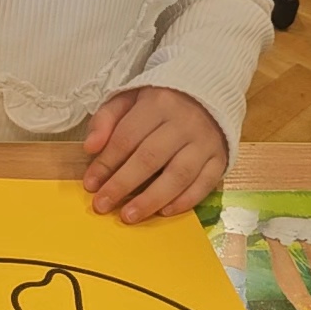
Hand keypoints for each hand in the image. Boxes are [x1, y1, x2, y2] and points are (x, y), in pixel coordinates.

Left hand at [83, 89, 227, 222]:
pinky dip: (185, 201)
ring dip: (151, 199)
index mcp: (158, 104)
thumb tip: (90, 147)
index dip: (106, 163)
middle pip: (149, 159)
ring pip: (178, 175)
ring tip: (129, 216)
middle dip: (122, 185)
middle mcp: (184, 123)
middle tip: (102, 205)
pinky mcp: (220, 158)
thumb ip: (106, 120)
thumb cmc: (161, 102)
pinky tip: (164, 212)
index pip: (127, 138)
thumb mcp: (129, 99)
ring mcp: (205, 142)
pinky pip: (205, 184)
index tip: (91, 184)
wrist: (209, 93)